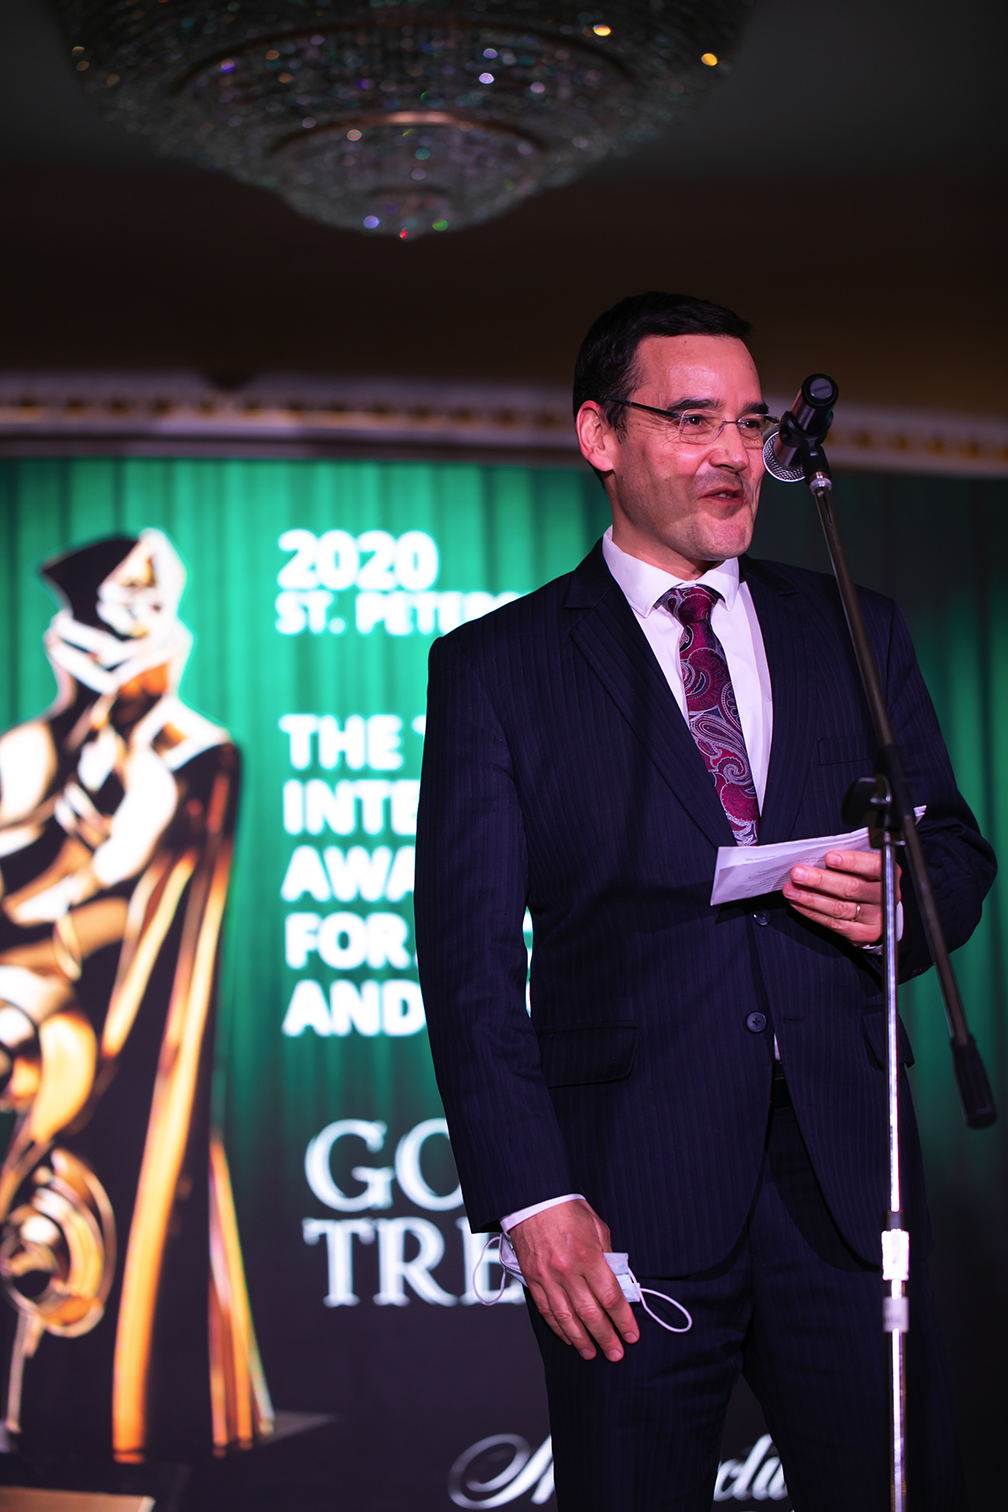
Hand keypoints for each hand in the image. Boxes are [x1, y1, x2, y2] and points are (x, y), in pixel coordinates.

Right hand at [508, 1198, 639, 1361]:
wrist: (533, 1200)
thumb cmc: (567, 1210)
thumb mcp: (597, 1227)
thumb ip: (607, 1256)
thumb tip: (616, 1280)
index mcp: (588, 1257)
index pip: (611, 1297)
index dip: (624, 1320)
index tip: (632, 1335)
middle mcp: (568, 1272)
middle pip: (591, 1314)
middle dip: (606, 1337)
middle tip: (616, 1353)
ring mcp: (548, 1278)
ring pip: (567, 1319)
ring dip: (582, 1340)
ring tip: (592, 1354)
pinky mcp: (533, 1280)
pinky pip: (547, 1311)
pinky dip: (558, 1328)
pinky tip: (568, 1338)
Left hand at [783, 848, 899, 945]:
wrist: (880, 910)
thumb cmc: (866, 879)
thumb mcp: (865, 865)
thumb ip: (849, 859)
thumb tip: (815, 855)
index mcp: (888, 874)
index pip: (874, 866)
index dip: (852, 862)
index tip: (829, 857)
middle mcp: (884, 897)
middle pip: (851, 889)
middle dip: (820, 880)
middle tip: (798, 873)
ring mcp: (874, 918)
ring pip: (839, 908)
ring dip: (810, 898)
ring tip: (791, 889)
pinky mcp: (861, 934)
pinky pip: (833, 923)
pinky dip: (812, 912)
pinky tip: (798, 903)